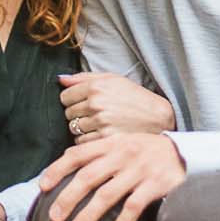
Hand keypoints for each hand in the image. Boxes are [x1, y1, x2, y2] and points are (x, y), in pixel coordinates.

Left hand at [40, 132, 185, 220]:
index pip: (78, 154)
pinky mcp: (156, 185)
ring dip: (87, 217)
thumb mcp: (123, 143)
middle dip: (68, 198)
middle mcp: (123, 155)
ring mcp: (140, 170)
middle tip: (53, 218)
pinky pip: (134, 206)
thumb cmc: (148, 151)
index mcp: (112, 144)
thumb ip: (99, 151)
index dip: (58, 169)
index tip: (42, 187)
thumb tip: (67, 158)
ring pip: (107, 195)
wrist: (186, 152)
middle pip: (88, 177)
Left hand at [60, 71, 175, 139]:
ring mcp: (100, 122)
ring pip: (74, 129)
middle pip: (68, 114)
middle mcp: (96, 104)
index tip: (82, 103)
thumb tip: (60, 79)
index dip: (72, 100)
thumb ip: (84, 78)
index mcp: (96, 87)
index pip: (65, 96)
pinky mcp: (105, 139)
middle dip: (77, 115)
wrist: (159, 118)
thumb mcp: (114, 79)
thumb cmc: (135, 97)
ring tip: (99, 125)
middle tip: (93, 115)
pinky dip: (88, 141)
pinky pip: (82, 142)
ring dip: (82, 129)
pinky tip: (101, 135)